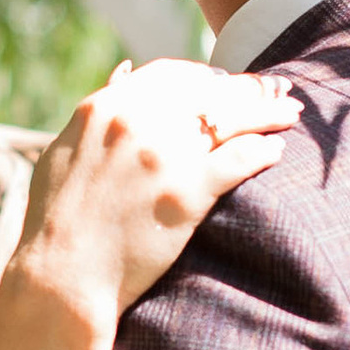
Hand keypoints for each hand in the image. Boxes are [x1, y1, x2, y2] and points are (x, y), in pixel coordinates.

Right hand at [18, 59, 297, 316]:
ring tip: (291, 113)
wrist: (62, 278)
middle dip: (248, 88)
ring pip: (231, 119)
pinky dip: (264, 150)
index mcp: (106, 108)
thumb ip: (99, 111)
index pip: (172, 75)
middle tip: (278, 89)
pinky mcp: (187, 191)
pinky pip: (240, 158)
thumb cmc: (58, 221)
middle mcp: (136, 122)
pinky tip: (277, 151)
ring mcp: (164, 155)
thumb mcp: (64, 151)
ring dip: (267, 112)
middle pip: (209, 91)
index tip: (229, 84)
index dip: (208, 77)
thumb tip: (125, 71)